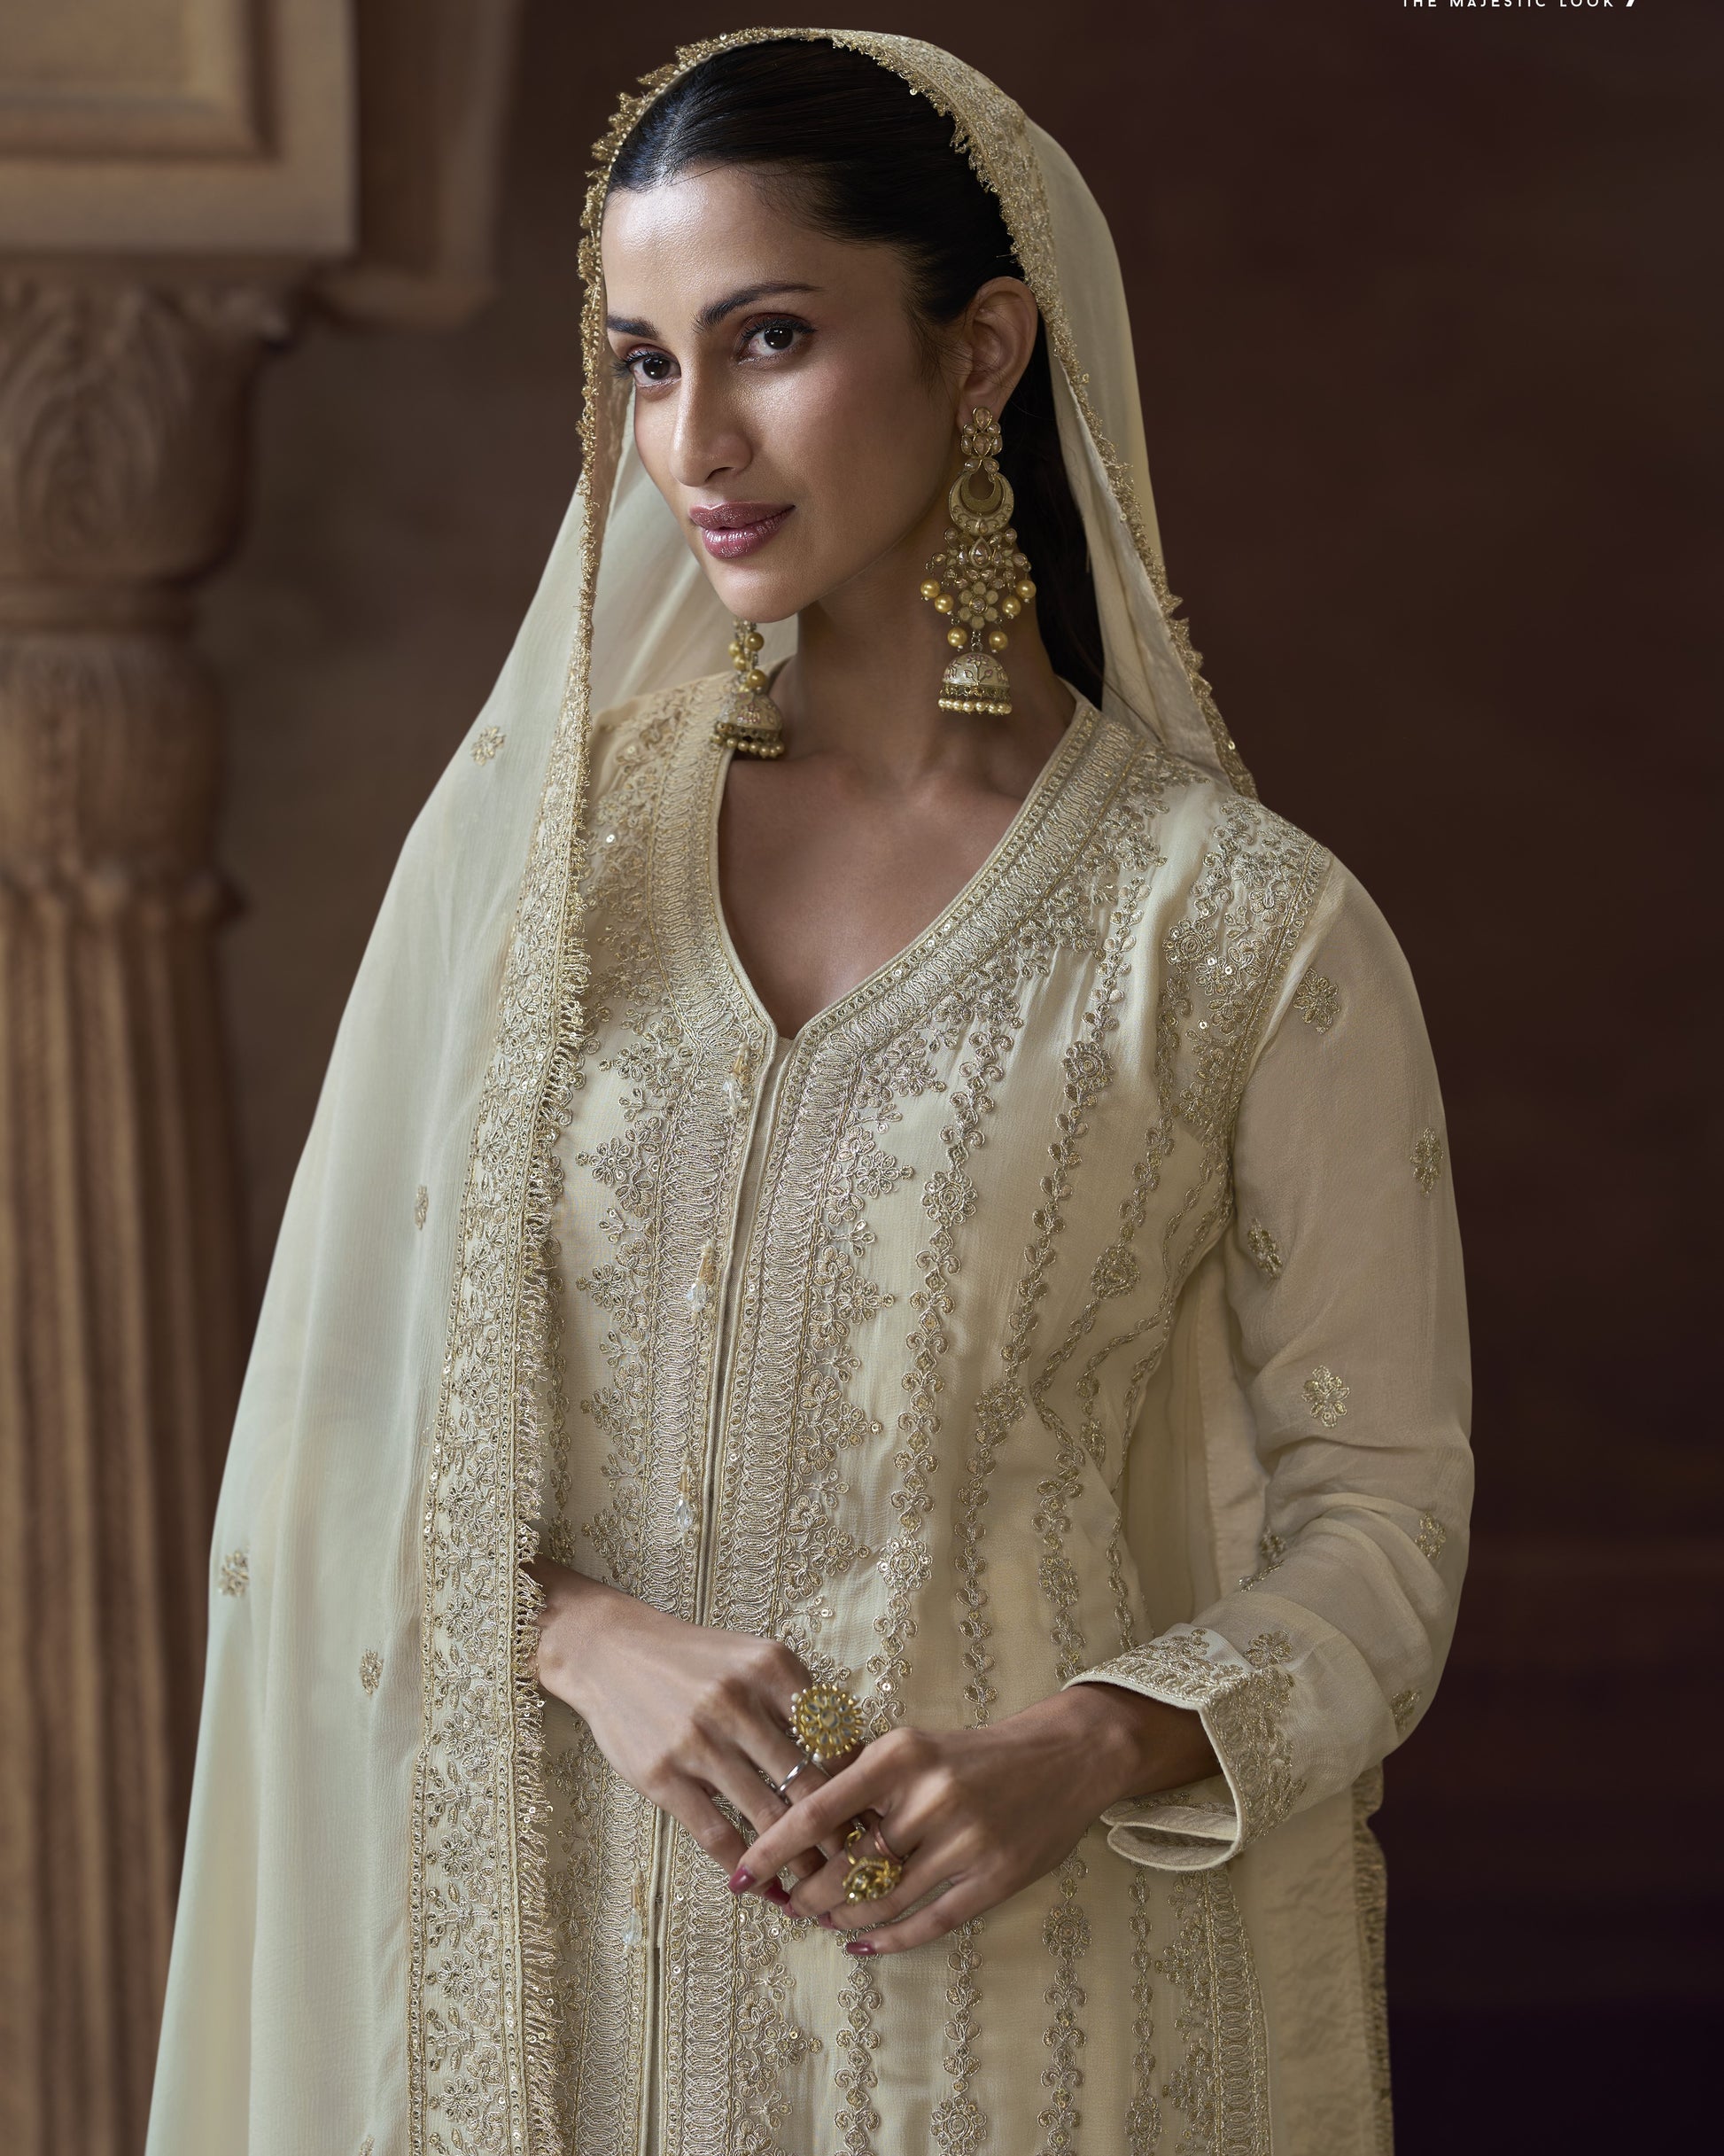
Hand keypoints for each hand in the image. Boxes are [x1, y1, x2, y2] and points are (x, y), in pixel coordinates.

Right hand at [531, 1560, 847, 1899]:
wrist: (611, 1650)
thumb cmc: (695, 1660)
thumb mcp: (754, 1659)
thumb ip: (799, 1701)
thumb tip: (852, 1761)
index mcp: (773, 1667)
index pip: (836, 1739)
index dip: (860, 1786)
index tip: (874, 1819)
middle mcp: (738, 1701)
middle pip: (808, 1785)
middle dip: (839, 1834)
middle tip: (860, 1867)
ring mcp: (697, 1740)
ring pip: (766, 1817)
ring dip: (797, 1861)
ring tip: (818, 1888)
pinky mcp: (661, 1775)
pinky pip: (715, 1835)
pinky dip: (745, 1868)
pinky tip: (762, 1886)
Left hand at [731, 1682, 1217, 1955]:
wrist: (1064, 1755)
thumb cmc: (971, 1753)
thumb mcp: (912, 1746)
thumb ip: (859, 1781)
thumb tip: (791, 1826)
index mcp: (901, 1754)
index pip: (817, 1809)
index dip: (772, 1848)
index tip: (740, 1874)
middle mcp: (930, 1796)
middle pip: (845, 1869)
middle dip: (806, 1896)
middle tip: (785, 1905)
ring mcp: (966, 1841)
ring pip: (881, 1903)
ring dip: (841, 1920)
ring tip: (822, 1921)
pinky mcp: (995, 1878)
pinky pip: (927, 1924)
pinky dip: (887, 1941)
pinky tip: (861, 1944)